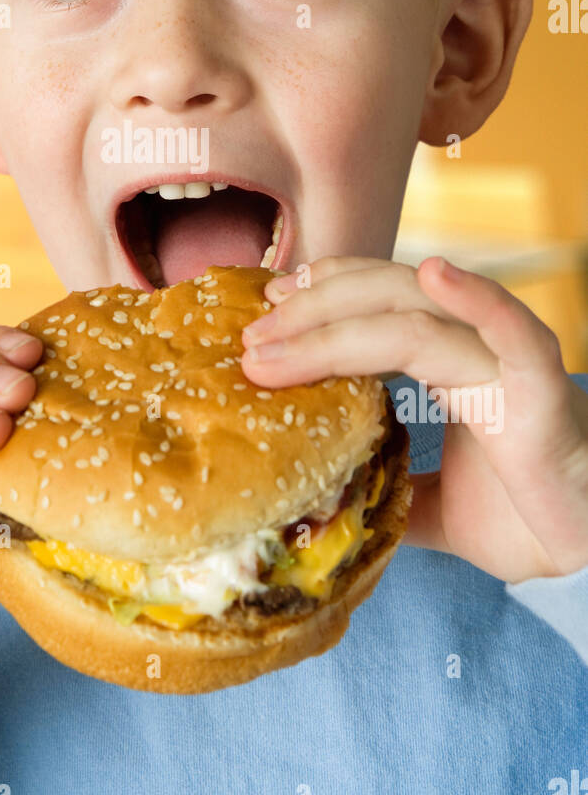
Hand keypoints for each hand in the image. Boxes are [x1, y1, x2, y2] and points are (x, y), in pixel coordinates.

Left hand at [240, 257, 587, 583]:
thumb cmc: (524, 519)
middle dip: (310, 308)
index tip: (265, 310)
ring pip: (416, 314)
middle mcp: (474, 346)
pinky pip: (510, 330)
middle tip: (254, 331)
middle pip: (381, 298)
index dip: (320, 299)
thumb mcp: (429, 505)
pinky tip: (435, 275)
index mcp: (449, 361)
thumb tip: (319, 502)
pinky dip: (476, 297)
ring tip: (280, 332)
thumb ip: (385, 487)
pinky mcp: (540, 387)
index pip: (375, 305)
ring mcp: (506, 360)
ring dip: (340, 319)